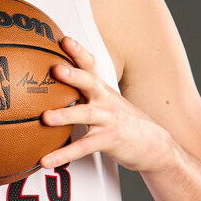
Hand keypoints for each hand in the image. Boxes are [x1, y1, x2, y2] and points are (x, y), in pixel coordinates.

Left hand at [39, 36, 174, 172]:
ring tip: (45, 117)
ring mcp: (108, 120)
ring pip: (86, 115)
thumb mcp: (107, 100)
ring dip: (65, 115)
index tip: (63, 39)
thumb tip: (54, 78)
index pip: (90, 66)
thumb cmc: (123, 120)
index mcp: (102, 89)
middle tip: (56, 68)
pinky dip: (63, 154)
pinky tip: (46, 160)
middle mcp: (105, 101)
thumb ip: (84, 90)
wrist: (155, 145)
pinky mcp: (109, 140)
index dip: (78, 52)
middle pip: (89, 83)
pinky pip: (83, 147)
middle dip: (73, 75)